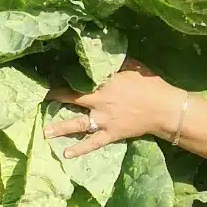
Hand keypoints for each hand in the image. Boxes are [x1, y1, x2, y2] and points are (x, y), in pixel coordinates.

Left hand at [43, 58, 183, 158]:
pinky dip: (80, 149)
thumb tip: (100, 53)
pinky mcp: (111, 134)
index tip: (52, 75)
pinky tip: (66, 154)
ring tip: (44, 132)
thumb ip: (114, 61)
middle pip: (73, 99)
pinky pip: (93, 143)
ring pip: (78, 124)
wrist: (164, 108)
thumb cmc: (149, 84)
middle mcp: (100, 102)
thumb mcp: (131, 66)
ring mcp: (104, 120)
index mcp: (104, 83)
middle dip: (56, 97)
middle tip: (41, 98)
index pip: (79, 79)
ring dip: (61, 127)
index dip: (65, 77)